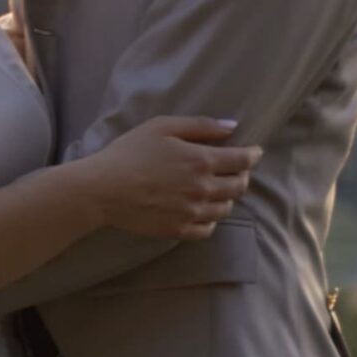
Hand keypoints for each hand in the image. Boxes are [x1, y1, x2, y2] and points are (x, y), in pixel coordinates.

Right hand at [73, 116, 260, 239]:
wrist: (102, 190)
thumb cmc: (128, 153)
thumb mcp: (161, 127)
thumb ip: (200, 125)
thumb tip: (232, 127)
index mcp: (200, 161)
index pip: (242, 160)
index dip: (253, 155)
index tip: (254, 152)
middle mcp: (202, 189)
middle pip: (239, 186)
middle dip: (242, 175)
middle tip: (235, 169)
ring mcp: (192, 213)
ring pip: (226, 208)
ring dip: (227, 197)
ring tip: (217, 189)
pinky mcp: (180, 230)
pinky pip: (209, 229)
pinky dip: (211, 219)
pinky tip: (202, 210)